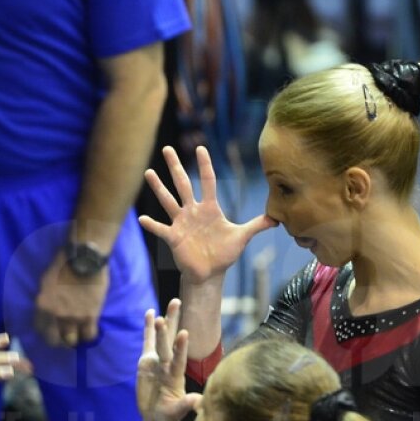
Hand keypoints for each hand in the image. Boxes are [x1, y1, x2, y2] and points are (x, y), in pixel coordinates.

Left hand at [34, 255, 109, 347]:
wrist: (84, 259)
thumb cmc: (63, 265)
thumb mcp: (45, 282)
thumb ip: (45, 300)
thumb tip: (47, 310)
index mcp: (42, 306)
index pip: (39, 329)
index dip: (46, 333)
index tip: (51, 332)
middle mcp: (55, 315)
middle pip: (54, 340)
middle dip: (59, 341)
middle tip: (64, 337)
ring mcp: (73, 318)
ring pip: (72, 341)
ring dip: (74, 338)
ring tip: (78, 333)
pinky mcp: (90, 317)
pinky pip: (89, 335)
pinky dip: (88, 335)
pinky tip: (89, 329)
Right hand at [136, 300, 199, 420]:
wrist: (158, 418)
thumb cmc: (168, 417)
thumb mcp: (176, 413)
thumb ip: (185, 405)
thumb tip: (198, 401)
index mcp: (176, 376)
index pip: (179, 358)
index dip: (181, 347)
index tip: (184, 333)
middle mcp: (168, 365)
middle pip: (170, 341)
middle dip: (173, 322)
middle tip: (176, 303)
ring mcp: (158, 362)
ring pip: (160, 338)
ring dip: (161, 323)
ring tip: (162, 306)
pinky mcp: (147, 361)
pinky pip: (148, 342)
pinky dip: (148, 329)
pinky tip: (150, 312)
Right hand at [142, 146, 274, 284]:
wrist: (210, 272)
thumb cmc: (224, 253)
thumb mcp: (242, 237)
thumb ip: (257, 225)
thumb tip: (278, 218)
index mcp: (210, 208)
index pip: (207, 181)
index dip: (205, 165)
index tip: (200, 148)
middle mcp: (193, 211)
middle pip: (183, 184)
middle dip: (175, 166)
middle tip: (167, 148)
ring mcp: (181, 223)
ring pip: (168, 201)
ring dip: (158, 188)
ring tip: (148, 172)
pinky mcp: (173, 237)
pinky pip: (161, 229)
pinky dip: (152, 224)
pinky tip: (141, 219)